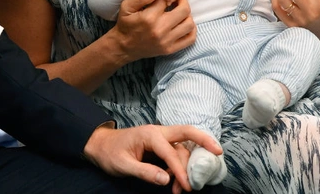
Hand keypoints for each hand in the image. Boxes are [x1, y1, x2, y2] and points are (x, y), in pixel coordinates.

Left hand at [83, 124, 221, 192]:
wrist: (100, 145)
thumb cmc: (110, 153)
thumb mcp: (123, 165)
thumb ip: (144, 171)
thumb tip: (166, 178)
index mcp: (149, 134)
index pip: (170, 151)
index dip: (180, 170)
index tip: (188, 186)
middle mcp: (158, 132)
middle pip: (186, 132)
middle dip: (203, 140)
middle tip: (219, 152)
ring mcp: (160, 138)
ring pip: (182, 147)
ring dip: (188, 165)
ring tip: (184, 188)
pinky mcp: (160, 145)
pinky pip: (176, 152)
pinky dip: (181, 165)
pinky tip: (178, 181)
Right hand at [112, 0, 195, 61]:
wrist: (123, 46)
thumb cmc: (125, 24)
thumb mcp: (126, 7)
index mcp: (149, 17)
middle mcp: (160, 29)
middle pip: (184, 10)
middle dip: (182, 1)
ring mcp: (166, 41)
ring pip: (189, 24)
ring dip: (188, 15)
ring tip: (180, 12)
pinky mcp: (170, 49)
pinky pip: (190, 39)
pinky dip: (191, 30)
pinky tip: (184, 24)